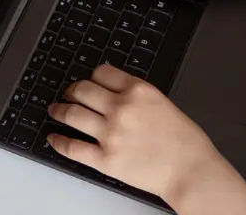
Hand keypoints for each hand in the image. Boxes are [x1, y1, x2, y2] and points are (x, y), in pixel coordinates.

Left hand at [48, 67, 245, 211]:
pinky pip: (72, 147)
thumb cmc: (186, 143)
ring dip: (59, 110)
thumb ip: (137, 96)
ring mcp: (111, 134)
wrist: (192, 171)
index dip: (92, 76)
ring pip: (72, 114)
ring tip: (55, 110)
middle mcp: (121, 108)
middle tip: (68, 94)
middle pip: (83, 90)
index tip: (89, 81)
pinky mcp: (105, 159)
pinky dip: (59, 142)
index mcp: (139, 90)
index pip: (102, 73)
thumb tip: (115, 94)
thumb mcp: (163, 104)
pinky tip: (53, 138)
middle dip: (72, 91)